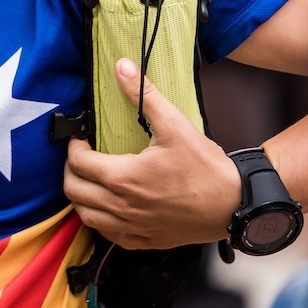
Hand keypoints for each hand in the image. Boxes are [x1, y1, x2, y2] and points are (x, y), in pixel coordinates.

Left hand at [63, 58, 240, 248]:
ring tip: (89, 180)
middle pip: (74, 191)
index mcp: (124, 178)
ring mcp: (134, 227)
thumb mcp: (174, 124)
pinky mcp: (147, 240)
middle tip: (80, 157)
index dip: (73, 147)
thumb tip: (121, 66)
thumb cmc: (206, 167)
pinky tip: (107, 209)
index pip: (78, 163)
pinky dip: (100, 222)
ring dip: (81, 198)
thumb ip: (144, 94)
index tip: (80, 138)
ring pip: (87, 217)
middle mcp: (123, 206)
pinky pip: (110, 236)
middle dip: (70, 170)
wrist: (236, 204)